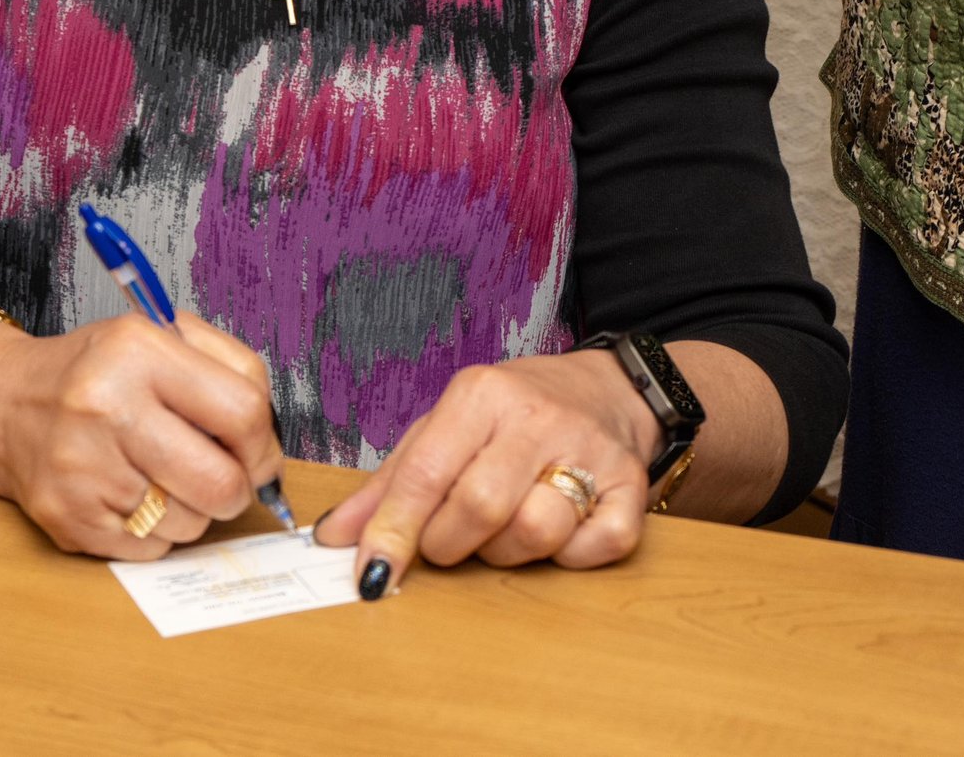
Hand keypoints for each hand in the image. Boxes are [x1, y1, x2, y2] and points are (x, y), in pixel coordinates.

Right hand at [0, 311, 282, 561]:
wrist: (7, 404)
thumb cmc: (100, 372)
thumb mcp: (165, 335)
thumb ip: (234, 371)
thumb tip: (269, 444)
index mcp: (138, 351)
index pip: (242, 412)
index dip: (264, 444)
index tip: (258, 453)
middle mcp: (104, 408)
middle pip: (220, 482)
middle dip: (236, 488)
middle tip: (222, 476)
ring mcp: (81, 469)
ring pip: (190, 523)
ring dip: (193, 509)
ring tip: (164, 475)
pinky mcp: (67, 520)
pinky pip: (151, 548)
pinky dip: (157, 530)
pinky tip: (133, 495)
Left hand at [313, 351, 658, 596]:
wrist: (606, 390)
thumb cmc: (512, 415)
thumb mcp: (444, 429)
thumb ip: (389, 484)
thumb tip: (333, 538)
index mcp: (481, 395)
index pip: (425, 473)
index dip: (393, 531)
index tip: (371, 574)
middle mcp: (536, 417)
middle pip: (479, 507)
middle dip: (451, 544)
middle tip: (451, 539)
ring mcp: (590, 450)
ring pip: (536, 531)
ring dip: (508, 552)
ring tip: (505, 529)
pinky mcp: (630, 485)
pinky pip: (594, 546)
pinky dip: (571, 556)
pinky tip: (560, 532)